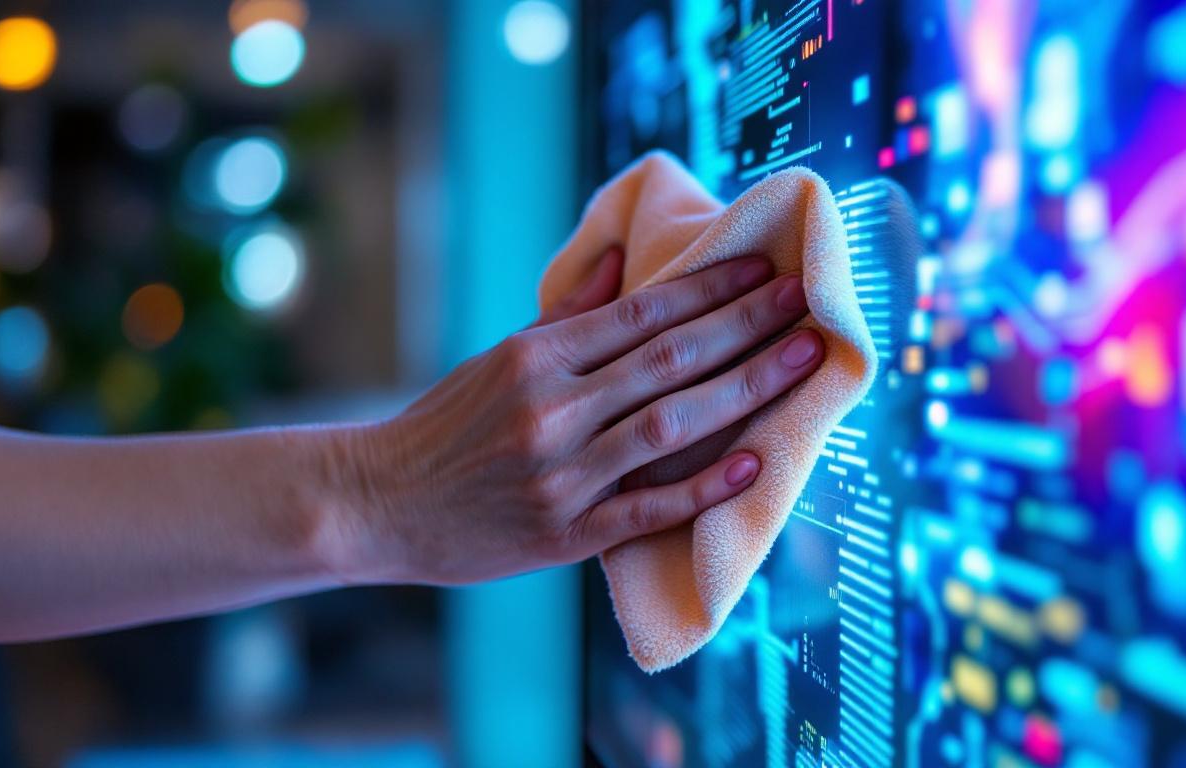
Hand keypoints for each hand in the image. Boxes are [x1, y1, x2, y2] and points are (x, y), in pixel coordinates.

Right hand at [327, 247, 823, 584]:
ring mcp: (561, 475)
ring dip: (745, 390)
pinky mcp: (565, 534)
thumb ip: (569, 313)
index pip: (641, 314)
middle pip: (669, 361)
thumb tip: (626, 257)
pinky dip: (702, 487)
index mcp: (535, 358)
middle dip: (746, 327)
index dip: (709, 289)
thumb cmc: (445, 425)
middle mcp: (552, 410)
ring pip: (669, 425)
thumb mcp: (498, 359)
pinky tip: (753, 464)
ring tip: (802, 361)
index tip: (764, 267)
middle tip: (807, 303)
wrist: (378, 503)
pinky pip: (646, 507)